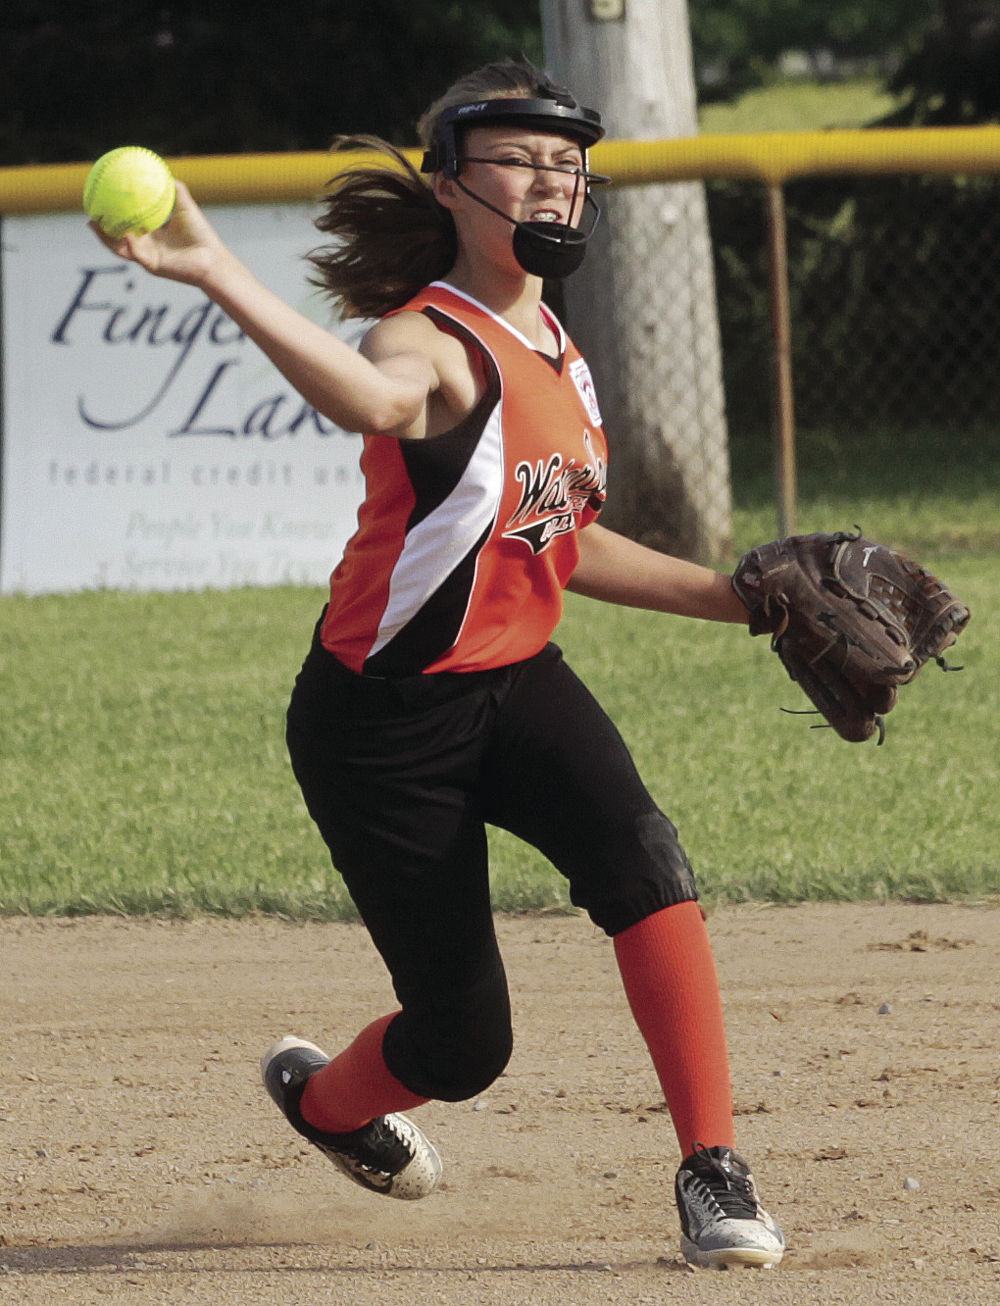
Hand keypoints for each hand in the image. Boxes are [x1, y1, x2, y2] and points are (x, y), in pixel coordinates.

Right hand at [88, 180, 230, 287]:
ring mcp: (148, 258)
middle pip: (117, 239)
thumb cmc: (201, 234)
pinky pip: (137, 254)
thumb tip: (163, 169)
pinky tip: (123, 233)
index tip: (101, 201)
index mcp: (152, 235)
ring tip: (93, 225)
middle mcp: (147, 247)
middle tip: (88, 215)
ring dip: (106, 238)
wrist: (212, 260)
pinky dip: (130, 244)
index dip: (113, 215)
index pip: (127, 225)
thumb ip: (174, 189)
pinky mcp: (153, 266)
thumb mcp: (185, 206)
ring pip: (120, 249)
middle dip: (101, 229)